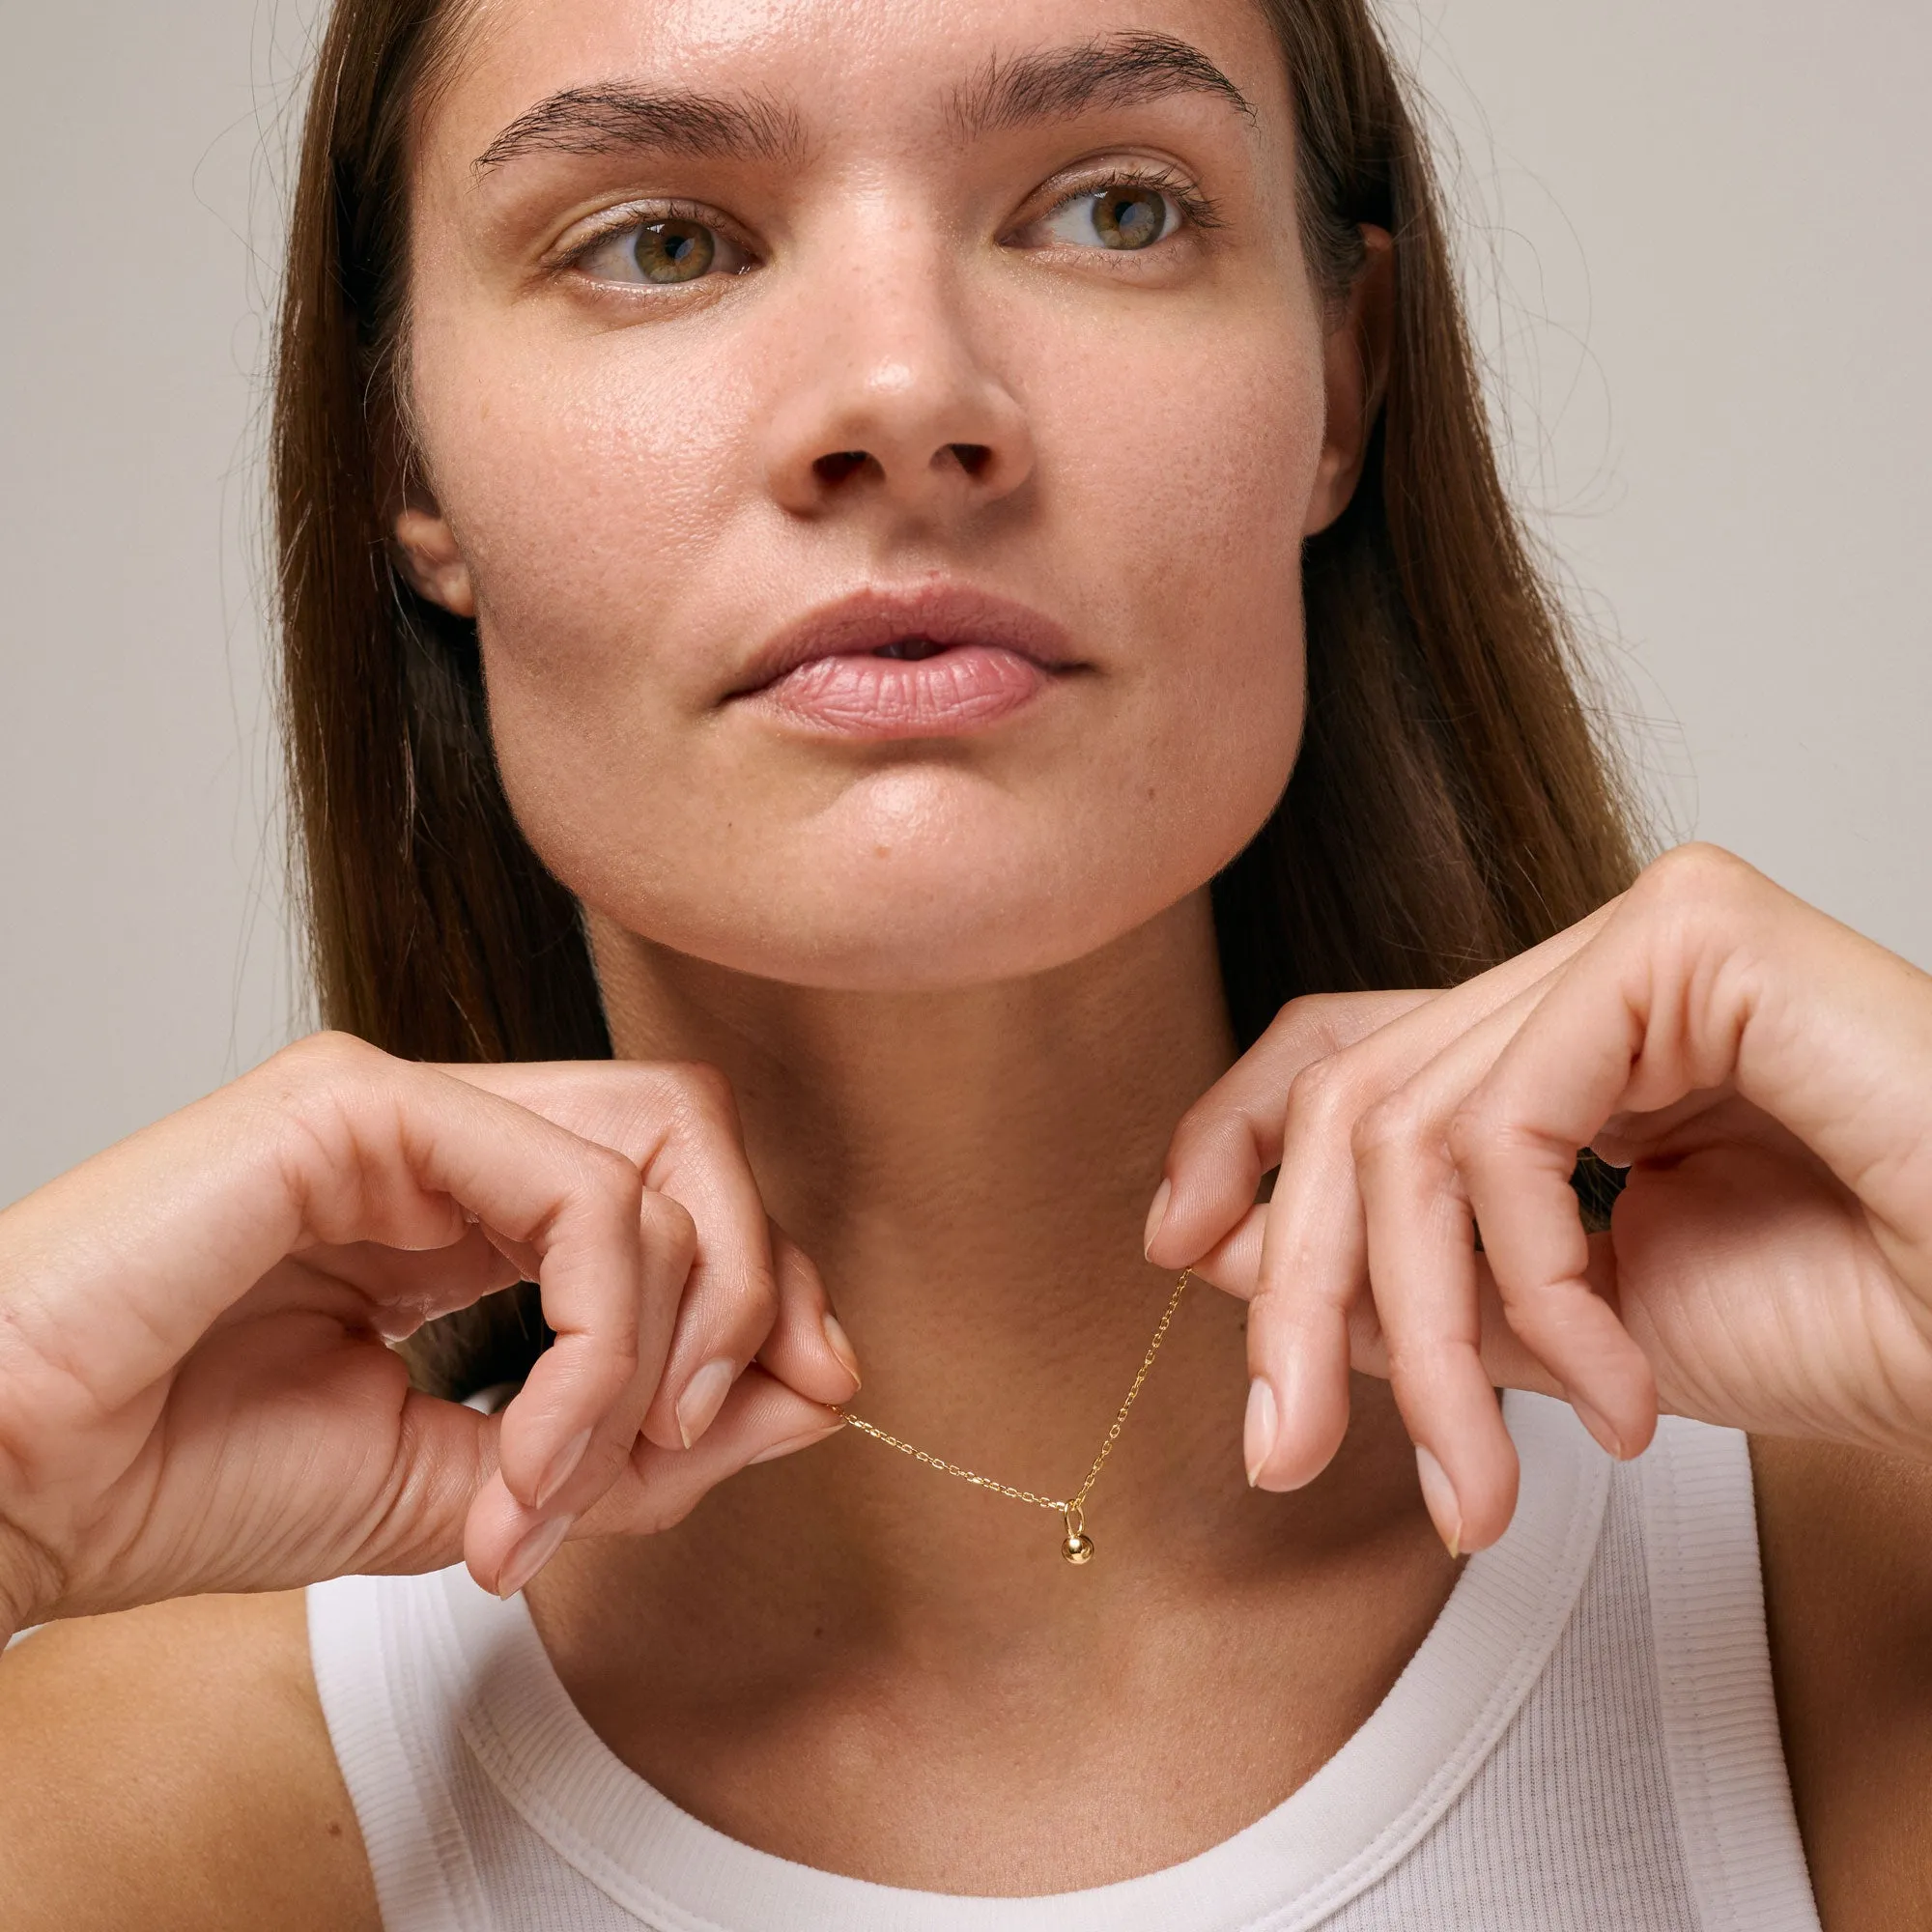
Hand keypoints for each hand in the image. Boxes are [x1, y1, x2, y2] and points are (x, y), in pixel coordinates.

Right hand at [0, 1034, 856, 1643]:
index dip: (766, 1285)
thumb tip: (818, 1393)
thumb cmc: (191, 1483)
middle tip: (714, 1431)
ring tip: (578, 1480)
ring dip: (665, 1344)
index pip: (675, 1190)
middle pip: (693, 1140)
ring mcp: (405, 1105)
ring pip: (656, 1157)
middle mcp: (448, 1135)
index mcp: (464, 1205)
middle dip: (757, 1286)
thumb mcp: (477, 1483)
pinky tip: (536, 1455)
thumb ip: (641, 1436)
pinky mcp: (361, 1103)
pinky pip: (574, 1195)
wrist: (14, 1489)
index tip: (800, 1403)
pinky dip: (599, 1342)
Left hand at [1148, 843, 1931, 1553]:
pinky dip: (1539, 1282)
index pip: (1352, 1046)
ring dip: (1423, 1338)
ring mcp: (1640, 935)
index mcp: (1568, 1037)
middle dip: (1300, 1291)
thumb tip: (1220, 1245)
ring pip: (1410, 1123)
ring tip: (1487, 1485)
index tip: (1174, 1243)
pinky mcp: (1689, 934)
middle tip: (1279, 1452)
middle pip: (1355, 1096)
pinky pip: (1511, 1118)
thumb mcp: (1562, 1326)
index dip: (1237, 1130)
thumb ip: (1410, 1274)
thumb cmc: (1847, 1326)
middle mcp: (1595, 966)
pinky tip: (1621, 1383)